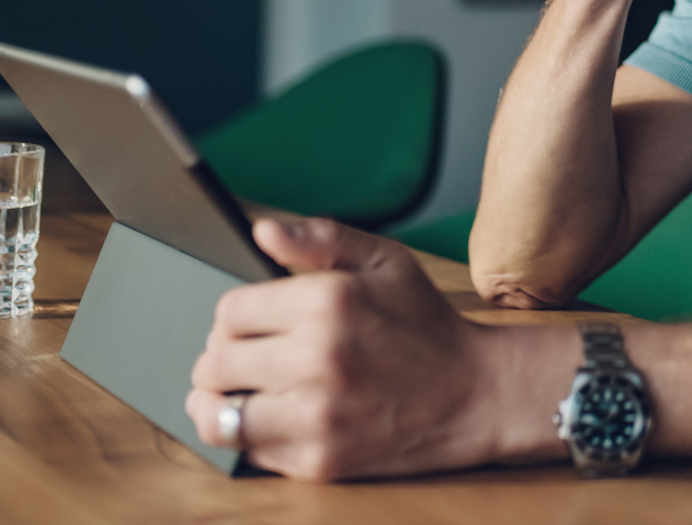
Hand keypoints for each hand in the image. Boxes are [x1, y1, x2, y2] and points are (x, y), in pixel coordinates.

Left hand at [187, 219, 528, 479]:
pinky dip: (253, 436)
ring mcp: (316, 415)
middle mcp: (317, 358)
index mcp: (328, 301)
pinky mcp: (320, 461)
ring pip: (217, 415)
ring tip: (240, 393)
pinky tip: (276, 418)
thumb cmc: (427, 324)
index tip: (254, 322)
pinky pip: (249, 452)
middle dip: (224, 357)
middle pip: (214, 362)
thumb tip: (262, 230)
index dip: (236, 315)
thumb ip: (320, 238)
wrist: (476, 393)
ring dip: (220, 403)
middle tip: (247, 357)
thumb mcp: (385, 261)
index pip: (229, 311)